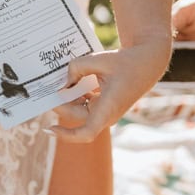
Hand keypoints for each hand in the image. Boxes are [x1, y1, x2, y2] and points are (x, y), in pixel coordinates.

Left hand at [46, 36, 171, 143]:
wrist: (146, 63)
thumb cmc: (125, 62)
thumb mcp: (99, 59)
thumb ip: (76, 68)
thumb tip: (63, 82)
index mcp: (108, 108)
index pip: (86, 133)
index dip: (66, 135)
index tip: (50, 127)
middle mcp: (106, 114)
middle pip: (75, 115)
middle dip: (61, 102)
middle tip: (48, 87)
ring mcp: (105, 112)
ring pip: (79, 110)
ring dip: (68, 98)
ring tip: (59, 81)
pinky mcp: (104, 106)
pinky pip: (85, 105)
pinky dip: (76, 95)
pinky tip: (71, 82)